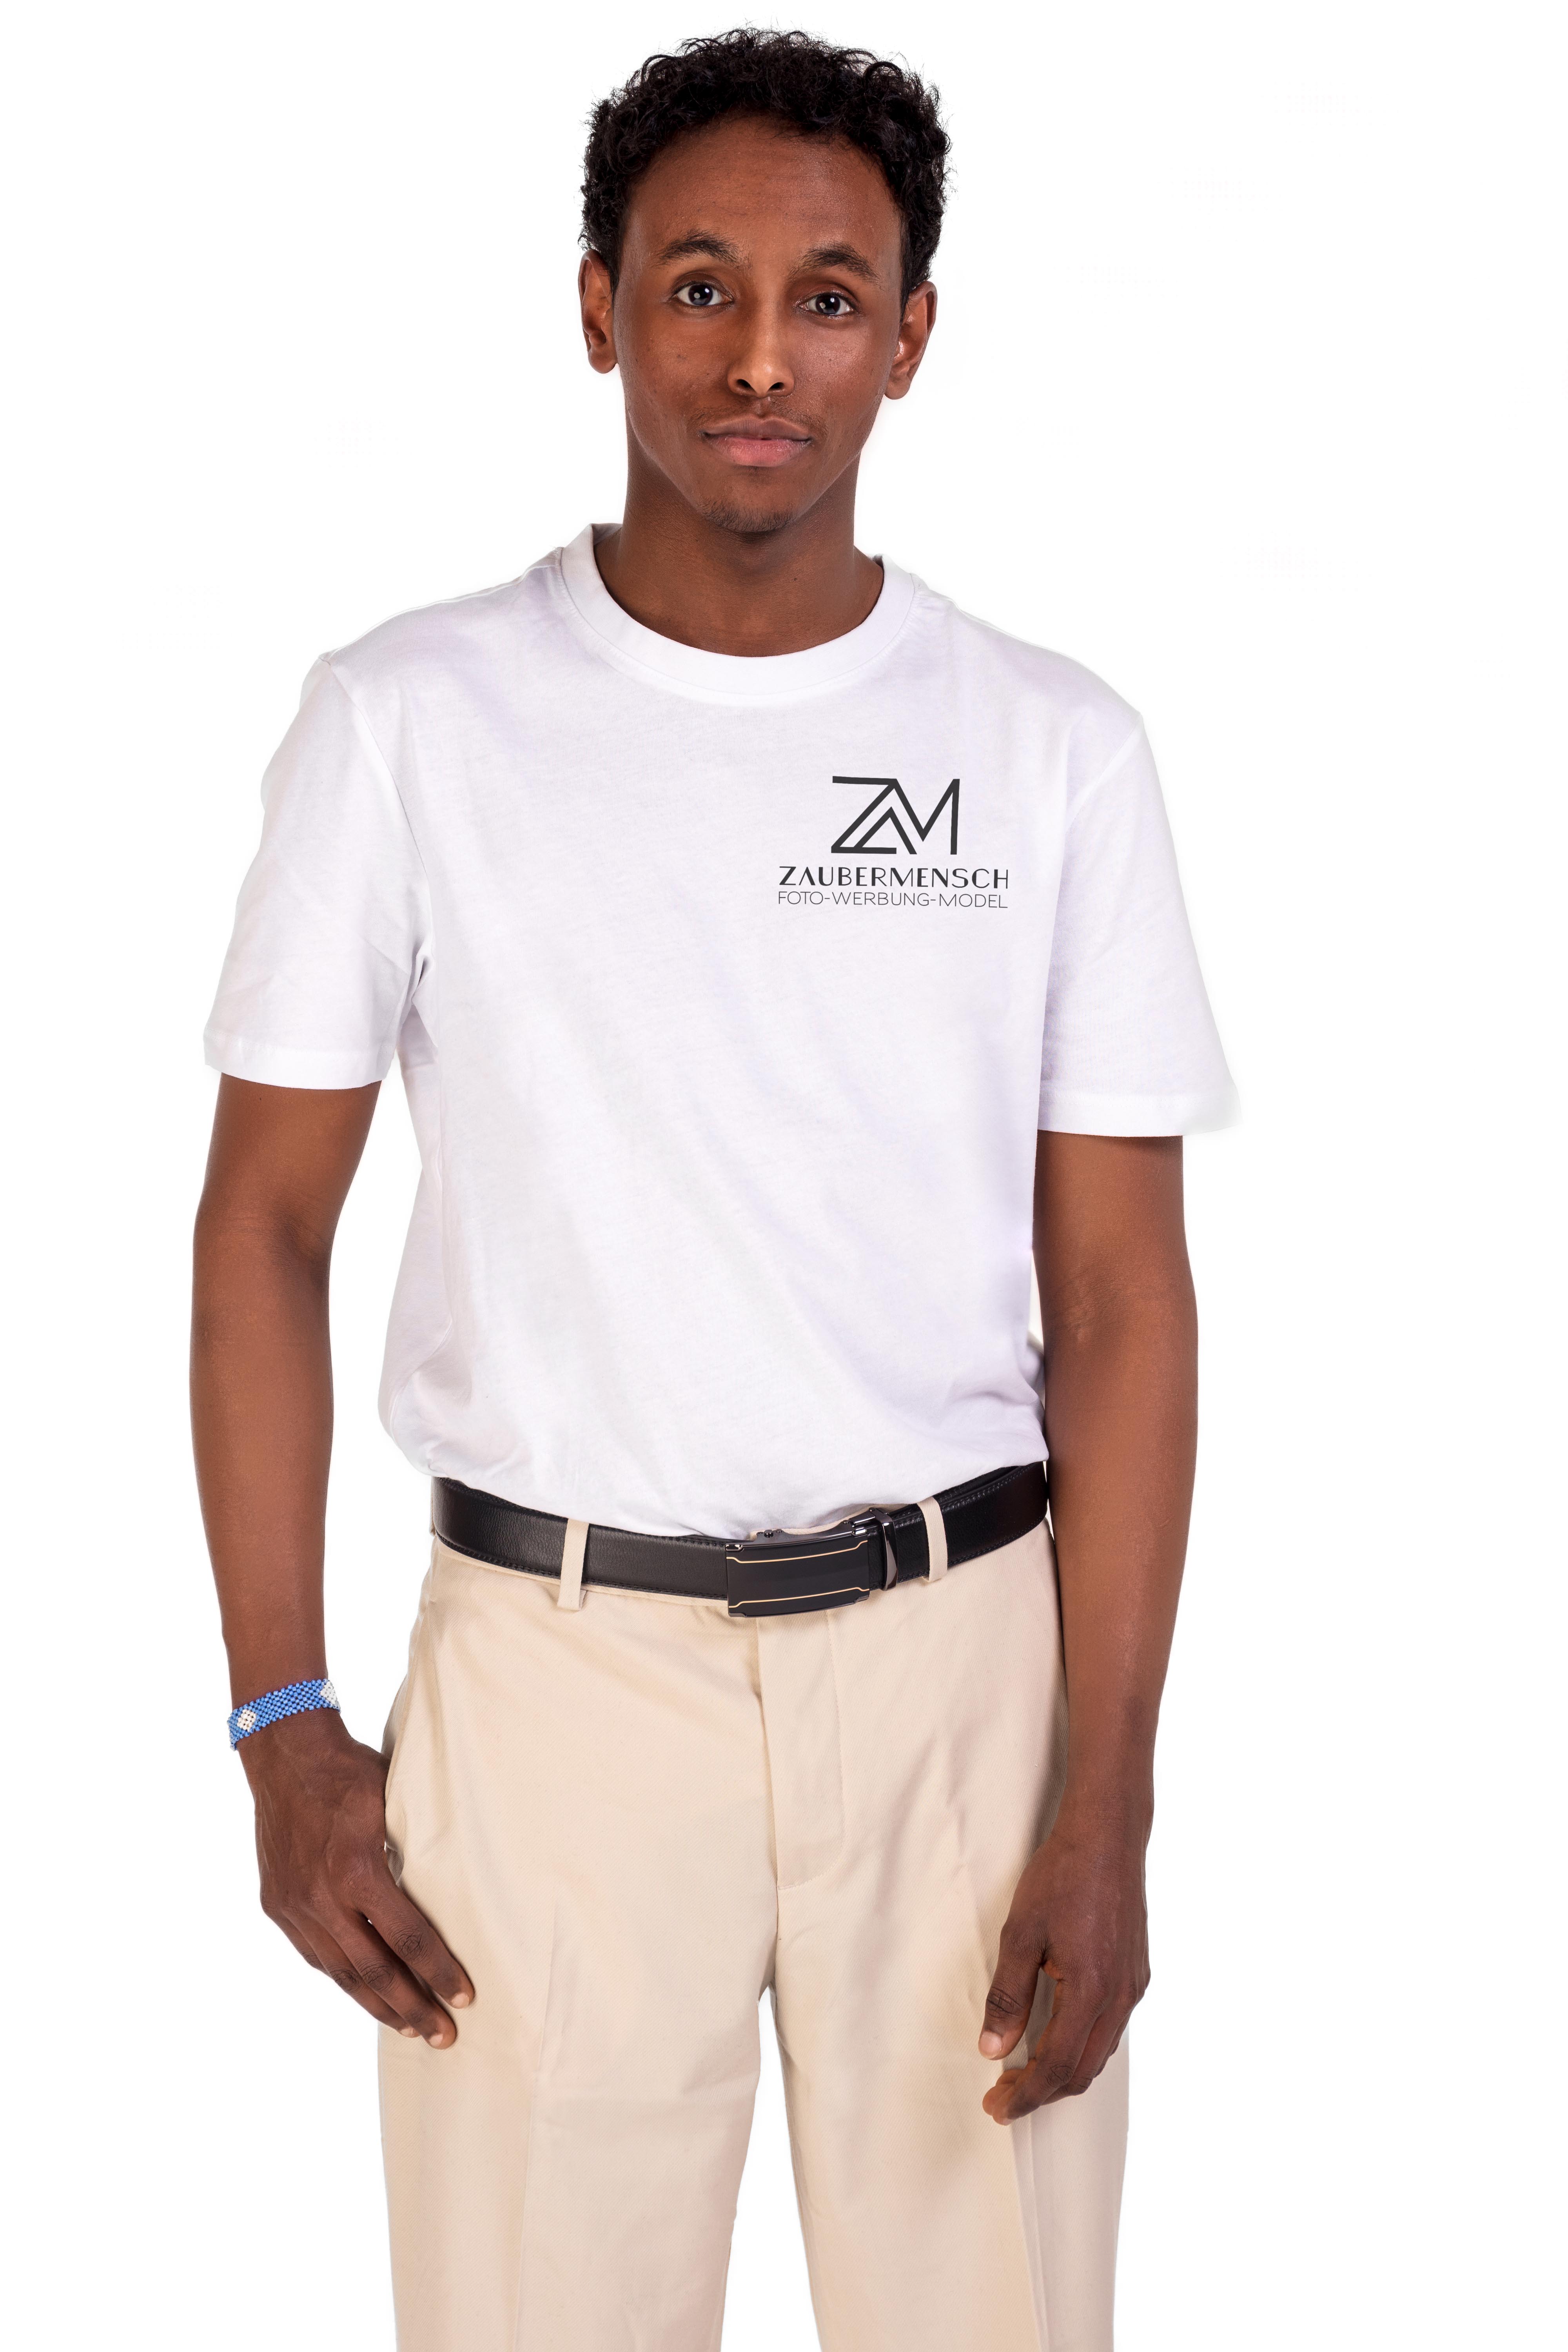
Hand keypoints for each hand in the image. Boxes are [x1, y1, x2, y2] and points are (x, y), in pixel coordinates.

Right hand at [240, 1708, 472, 2044]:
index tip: (466, 1998)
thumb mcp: (393, 1802)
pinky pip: (315, 1955)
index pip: (408, 1938)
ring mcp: (295, 1905)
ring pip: (340, 1972)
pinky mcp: (277, 1905)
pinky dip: (343, 1978)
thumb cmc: (351, 1773)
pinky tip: (365, 1992)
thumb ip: (416, 1848)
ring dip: (377, 2004)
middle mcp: (322, 1896)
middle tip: (445, 2036)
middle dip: (412, 2007)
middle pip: (374, 1970)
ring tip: (410, 2027)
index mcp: (357, 1869)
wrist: (286, 1754)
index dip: (439, 1972)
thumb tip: (456, 1887)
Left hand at [978, 1790, 1149, 2122]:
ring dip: (1063, 2072)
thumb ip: (1008, 1996)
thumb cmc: (1062, 1876)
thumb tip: (992, 2049)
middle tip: (1003, 2097)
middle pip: (1082, 2070)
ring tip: (1023, 2074)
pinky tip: (1057, 2038)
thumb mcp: (1021, 1933)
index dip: (1025, 2095)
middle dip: (1042, 2093)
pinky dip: (1082, 2047)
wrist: (1108, 1836)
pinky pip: (1111, 2028)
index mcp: (1091, 1990)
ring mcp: (1133, 1986)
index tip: (996, 2108)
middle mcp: (1120, 1997)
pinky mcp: (1137, 1973)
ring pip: (1099, 2053)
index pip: (1056, 2066)